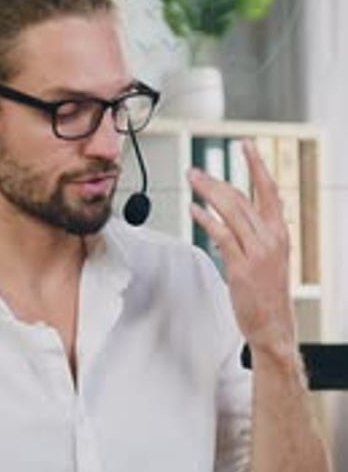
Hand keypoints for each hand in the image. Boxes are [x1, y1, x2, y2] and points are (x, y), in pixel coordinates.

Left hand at [187, 140, 295, 355]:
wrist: (274, 325)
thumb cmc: (268, 295)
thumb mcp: (269, 258)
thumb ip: (253, 235)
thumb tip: (230, 218)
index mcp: (280, 232)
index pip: (269, 190)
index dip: (257, 165)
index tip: (246, 145)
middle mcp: (270, 237)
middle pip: (242, 196)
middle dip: (216, 180)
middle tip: (196, 170)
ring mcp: (257, 251)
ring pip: (230, 210)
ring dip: (207, 192)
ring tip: (191, 181)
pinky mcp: (241, 266)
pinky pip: (221, 234)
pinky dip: (206, 219)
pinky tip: (193, 210)